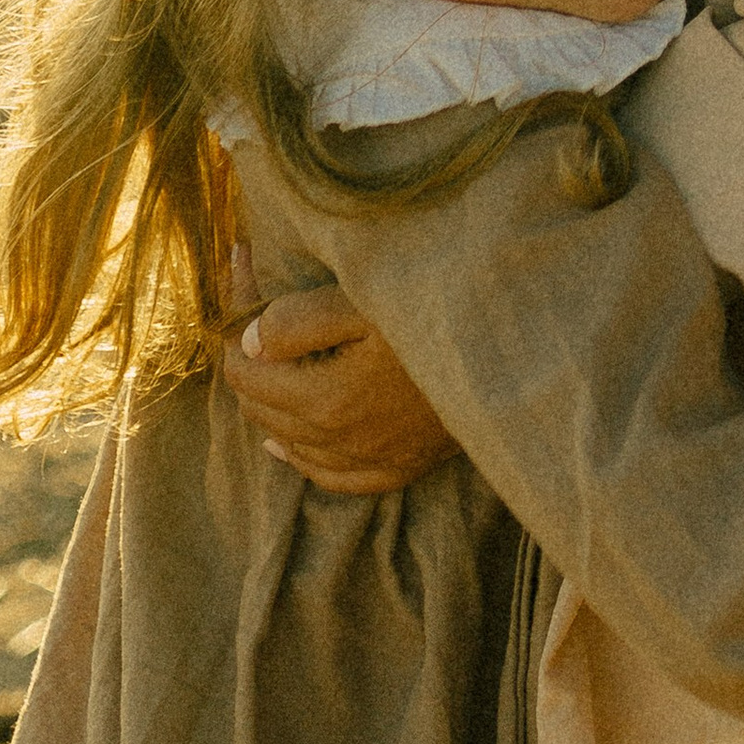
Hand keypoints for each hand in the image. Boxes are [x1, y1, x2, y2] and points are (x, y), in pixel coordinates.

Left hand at [220, 245, 460, 493]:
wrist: (509, 360)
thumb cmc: (437, 318)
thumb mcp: (367, 303)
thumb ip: (299, 322)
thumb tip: (249, 343)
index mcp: (323, 400)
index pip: (243, 369)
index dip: (233, 321)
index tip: (243, 267)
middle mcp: (337, 442)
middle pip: (258, 406)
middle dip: (246, 358)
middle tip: (255, 309)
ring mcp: (367, 461)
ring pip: (285, 441)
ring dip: (268, 401)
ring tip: (267, 359)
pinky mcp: (396, 471)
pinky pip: (327, 476)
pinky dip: (298, 456)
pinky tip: (286, 444)